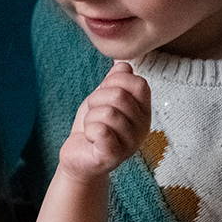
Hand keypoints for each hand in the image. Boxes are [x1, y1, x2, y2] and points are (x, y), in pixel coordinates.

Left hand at [57, 61, 151, 185]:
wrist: (78, 156)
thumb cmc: (93, 125)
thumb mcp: (103, 98)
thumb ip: (115, 81)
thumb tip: (123, 64)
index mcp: (144, 110)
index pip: (138, 83)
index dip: (114, 82)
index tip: (102, 95)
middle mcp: (143, 127)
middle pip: (119, 96)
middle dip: (96, 101)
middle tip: (93, 115)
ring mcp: (130, 144)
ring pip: (107, 113)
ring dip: (90, 118)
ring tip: (93, 129)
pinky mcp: (113, 156)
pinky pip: (100, 130)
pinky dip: (88, 130)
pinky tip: (91, 139)